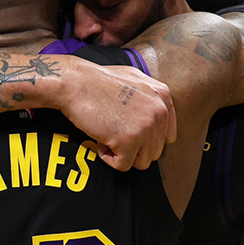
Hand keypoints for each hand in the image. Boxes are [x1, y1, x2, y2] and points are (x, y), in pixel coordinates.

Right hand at [58, 61, 176, 170]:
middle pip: (154, 151)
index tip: (129, 133)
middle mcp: (159, 111)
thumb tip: (155, 120)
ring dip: (123, 154)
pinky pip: (123, 165)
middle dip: (133, 147)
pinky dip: (108, 158)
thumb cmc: (97, 81)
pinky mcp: (129, 140)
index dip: (146, 139)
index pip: (167, 135)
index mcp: (163, 96)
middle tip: (113, 131)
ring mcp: (146, 126)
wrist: (76, 83)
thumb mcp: (134, 79)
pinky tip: (100, 140)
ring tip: (108, 136)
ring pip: (142, 162)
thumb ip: (150, 97)